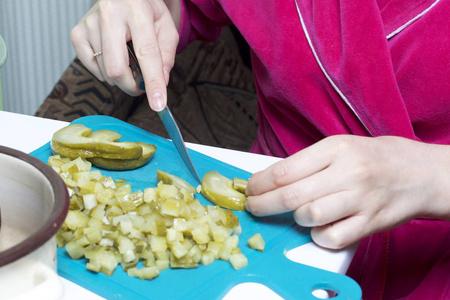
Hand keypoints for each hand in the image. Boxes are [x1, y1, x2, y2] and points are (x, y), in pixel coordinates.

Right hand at [71, 0, 180, 110]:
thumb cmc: (146, 10)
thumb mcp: (166, 27)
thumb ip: (167, 55)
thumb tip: (161, 82)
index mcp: (137, 11)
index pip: (147, 53)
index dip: (153, 82)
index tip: (158, 104)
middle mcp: (110, 15)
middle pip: (116, 69)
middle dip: (131, 86)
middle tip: (141, 84)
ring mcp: (90, 23)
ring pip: (104, 71)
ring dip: (120, 76)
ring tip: (128, 59)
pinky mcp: (77, 32)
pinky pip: (90, 67)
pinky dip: (104, 71)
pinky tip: (113, 57)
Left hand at [245, 135, 449, 248]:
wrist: (416, 172)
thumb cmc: (371, 158)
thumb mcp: (338, 147)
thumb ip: (306, 163)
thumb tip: (268, 180)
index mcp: (335, 148)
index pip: (284, 170)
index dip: (259, 184)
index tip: (250, 189)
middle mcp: (348, 172)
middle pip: (291, 196)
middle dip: (263, 205)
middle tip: (254, 207)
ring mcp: (361, 199)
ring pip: (310, 216)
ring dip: (295, 218)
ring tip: (296, 213)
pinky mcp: (371, 222)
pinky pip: (333, 237)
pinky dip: (318, 236)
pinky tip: (319, 227)